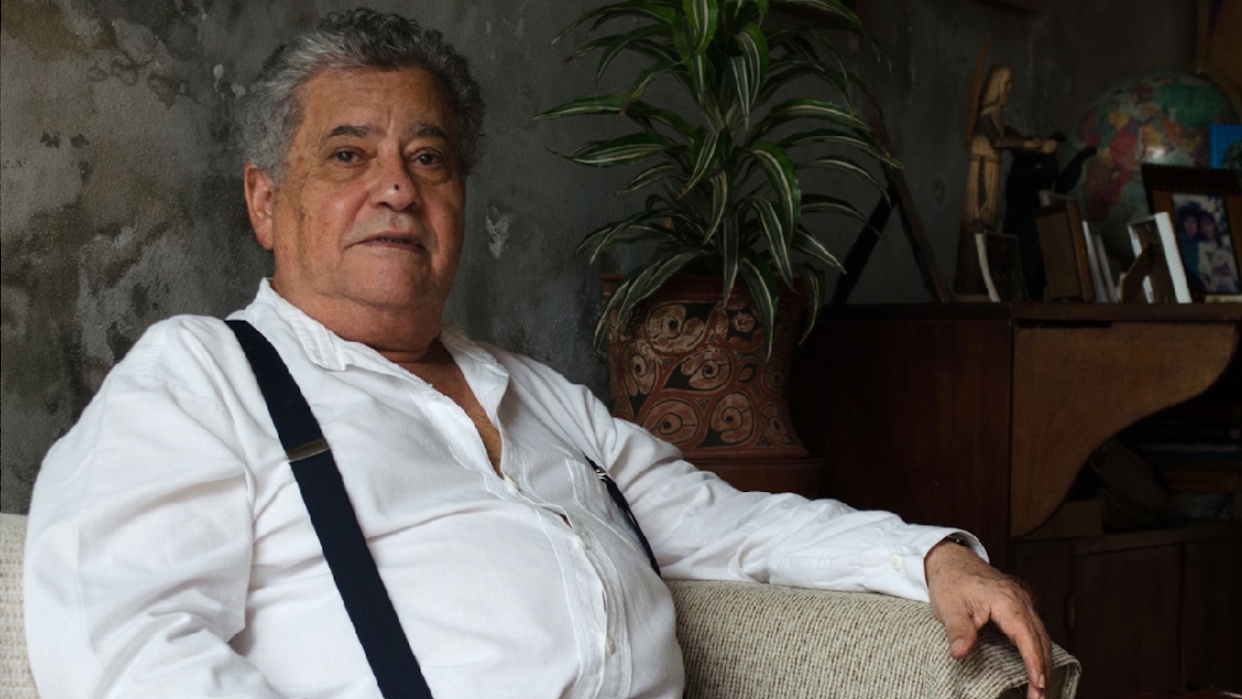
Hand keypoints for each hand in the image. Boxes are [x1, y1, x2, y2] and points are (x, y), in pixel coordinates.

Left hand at [924, 539, 1051, 698]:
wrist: (949, 559)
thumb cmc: (949, 581)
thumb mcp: (949, 607)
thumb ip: (958, 631)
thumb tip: (960, 654)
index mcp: (1006, 601)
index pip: (1026, 636)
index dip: (1034, 662)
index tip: (1039, 684)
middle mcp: (1020, 601)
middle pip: (1040, 639)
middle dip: (1043, 670)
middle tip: (1039, 698)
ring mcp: (1021, 602)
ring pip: (1041, 636)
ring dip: (1043, 662)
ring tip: (1041, 688)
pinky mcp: (1018, 605)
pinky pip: (1034, 630)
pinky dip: (1038, 650)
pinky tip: (1036, 665)